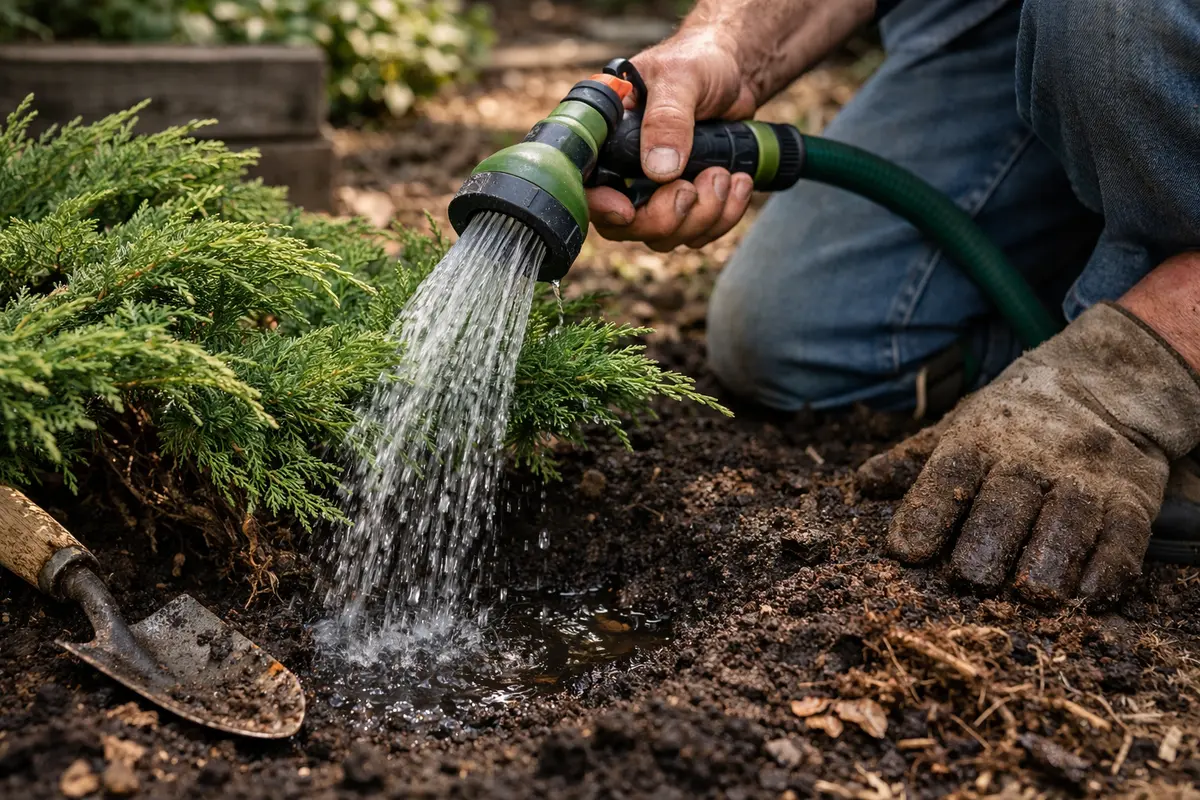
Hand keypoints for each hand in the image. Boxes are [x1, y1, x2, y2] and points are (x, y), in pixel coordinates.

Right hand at [587, 28, 757, 250]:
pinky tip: (739, 182)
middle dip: (667, 217)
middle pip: (626, 226)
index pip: (586, 187)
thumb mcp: (681, 78)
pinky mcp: (685, 204)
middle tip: (697, 184)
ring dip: (704, 215)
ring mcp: (653, 192)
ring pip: (666, 237)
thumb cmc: (699, 62)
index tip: (628, 209)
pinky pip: (698, 234)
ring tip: (726, 174)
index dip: (601, 208)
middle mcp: (622, 171)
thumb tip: (658, 170)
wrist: (736, 73)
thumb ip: (667, 119)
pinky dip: (724, 216)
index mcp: (606, 138)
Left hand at [857, 303, 1199, 603]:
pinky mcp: (1130, 499)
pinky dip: (1110, 566)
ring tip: (1033, 595)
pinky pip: (1124, 534)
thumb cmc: (1013, 421)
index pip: (949, 472)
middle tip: (969, 579)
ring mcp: (1085, 478)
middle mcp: (1032, 458)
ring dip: (1052, 558)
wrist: (1104, 385)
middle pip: (1008, 498)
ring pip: (1069, 518)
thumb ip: (913, 461)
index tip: (906, 550)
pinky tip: (1089, 595)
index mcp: (980, 440)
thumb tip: (862, 485)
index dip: (927, 510)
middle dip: (989, 539)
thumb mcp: (959, 427)